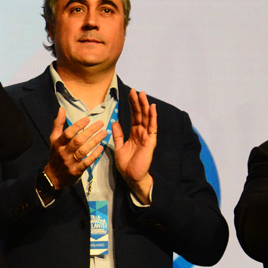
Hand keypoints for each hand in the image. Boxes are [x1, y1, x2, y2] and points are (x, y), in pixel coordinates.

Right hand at [44, 109, 105, 188]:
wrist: (53, 177)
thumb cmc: (56, 154)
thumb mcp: (54, 139)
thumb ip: (58, 124)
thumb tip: (61, 109)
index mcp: (58, 143)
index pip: (68, 133)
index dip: (78, 126)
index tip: (88, 119)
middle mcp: (64, 152)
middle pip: (78, 141)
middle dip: (90, 131)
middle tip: (101, 124)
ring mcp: (70, 162)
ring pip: (83, 150)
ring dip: (95, 141)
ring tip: (104, 133)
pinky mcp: (76, 171)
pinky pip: (87, 162)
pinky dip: (94, 155)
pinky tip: (101, 148)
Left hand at [111, 88, 156, 203]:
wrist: (131, 176)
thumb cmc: (126, 164)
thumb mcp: (119, 147)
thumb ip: (118, 135)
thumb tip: (115, 122)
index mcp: (134, 133)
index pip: (134, 116)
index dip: (132, 105)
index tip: (130, 94)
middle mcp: (141, 133)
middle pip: (140, 114)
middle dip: (138, 102)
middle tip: (136, 90)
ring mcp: (147, 136)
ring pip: (147, 118)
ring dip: (145, 106)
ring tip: (143, 94)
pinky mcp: (150, 142)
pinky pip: (152, 127)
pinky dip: (152, 117)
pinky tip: (152, 108)